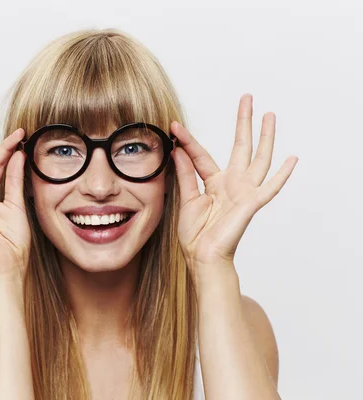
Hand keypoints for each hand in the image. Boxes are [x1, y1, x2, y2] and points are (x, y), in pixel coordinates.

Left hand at [170, 94, 297, 273]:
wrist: (202, 257)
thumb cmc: (195, 234)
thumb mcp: (186, 199)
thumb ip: (185, 173)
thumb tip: (177, 149)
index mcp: (214, 183)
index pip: (201, 155)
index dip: (188, 141)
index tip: (175, 126)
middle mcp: (232, 183)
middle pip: (240, 147)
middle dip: (243, 123)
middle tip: (247, 99)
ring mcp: (244, 192)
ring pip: (259, 159)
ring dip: (265, 137)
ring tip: (269, 115)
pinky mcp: (251, 203)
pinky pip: (270, 187)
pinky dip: (282, 174)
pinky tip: (292, 159)